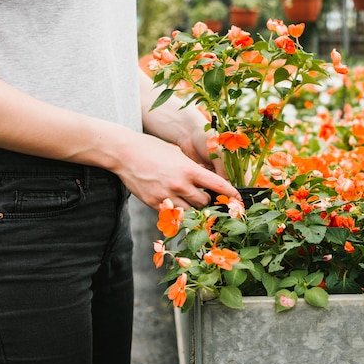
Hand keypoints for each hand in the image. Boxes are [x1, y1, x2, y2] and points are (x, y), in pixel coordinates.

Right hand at [114, 133, 239, 210]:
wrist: (125, 153)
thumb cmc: (153, 150)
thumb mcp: (178, 155)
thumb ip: (193, 169)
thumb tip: (208, 182)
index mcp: (189, 170)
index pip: (218, 185)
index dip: (231, 194)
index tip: (238, 199)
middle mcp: (180, 184)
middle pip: (204, 202)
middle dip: (207, 200)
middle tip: (204, 195)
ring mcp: (167, 196)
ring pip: (190, 211)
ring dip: (193, 208)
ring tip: (189, 199)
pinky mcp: (155, 203)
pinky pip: (173, 213)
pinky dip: (177, 210)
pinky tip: (174, 201)